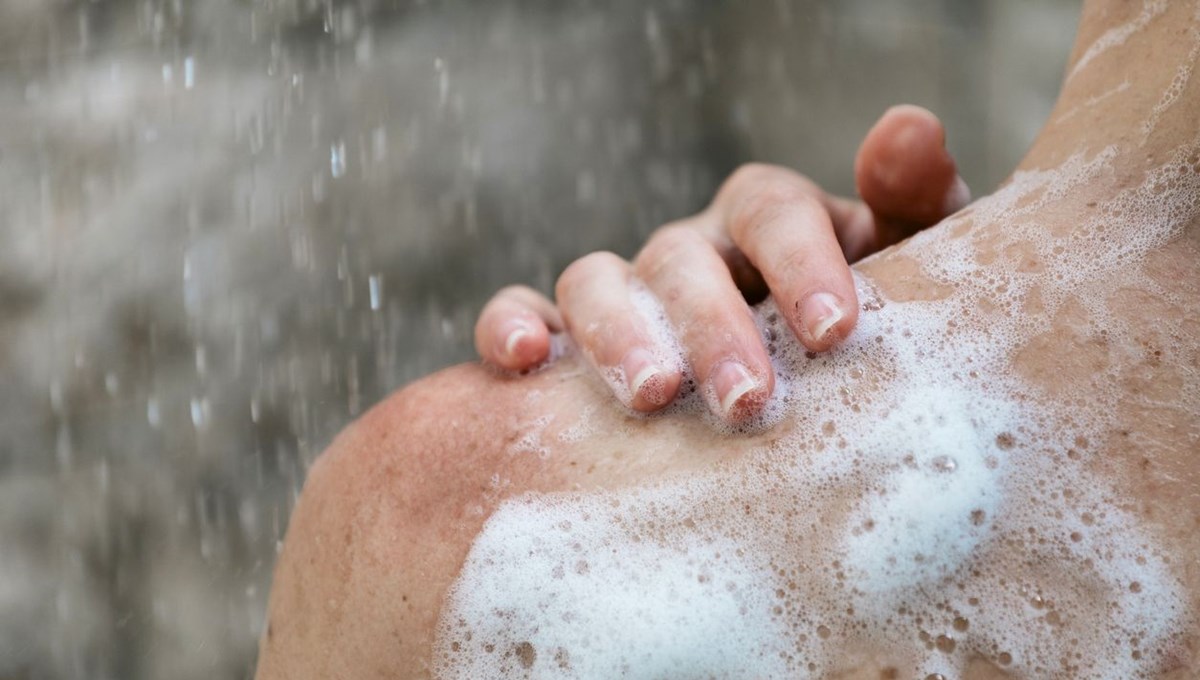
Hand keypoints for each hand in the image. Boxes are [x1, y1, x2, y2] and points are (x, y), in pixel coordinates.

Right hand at [475, 105, 967, 420]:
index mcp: (771, 224)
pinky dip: (511, 323)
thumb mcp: (909, 272)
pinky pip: (520, 309)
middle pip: (684, 256)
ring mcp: (626, 289)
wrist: (810, 402)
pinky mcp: (566, 337)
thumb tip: (907, 127)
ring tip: (652, 397)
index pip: (773, 209)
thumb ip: (914, 204)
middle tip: (746, 401)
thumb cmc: (865, 334)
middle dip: (712, 325)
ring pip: (596, 279)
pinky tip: (526, 360)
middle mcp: (693, 250)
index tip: (835, 333)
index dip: (801, 261)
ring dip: (618, 332)